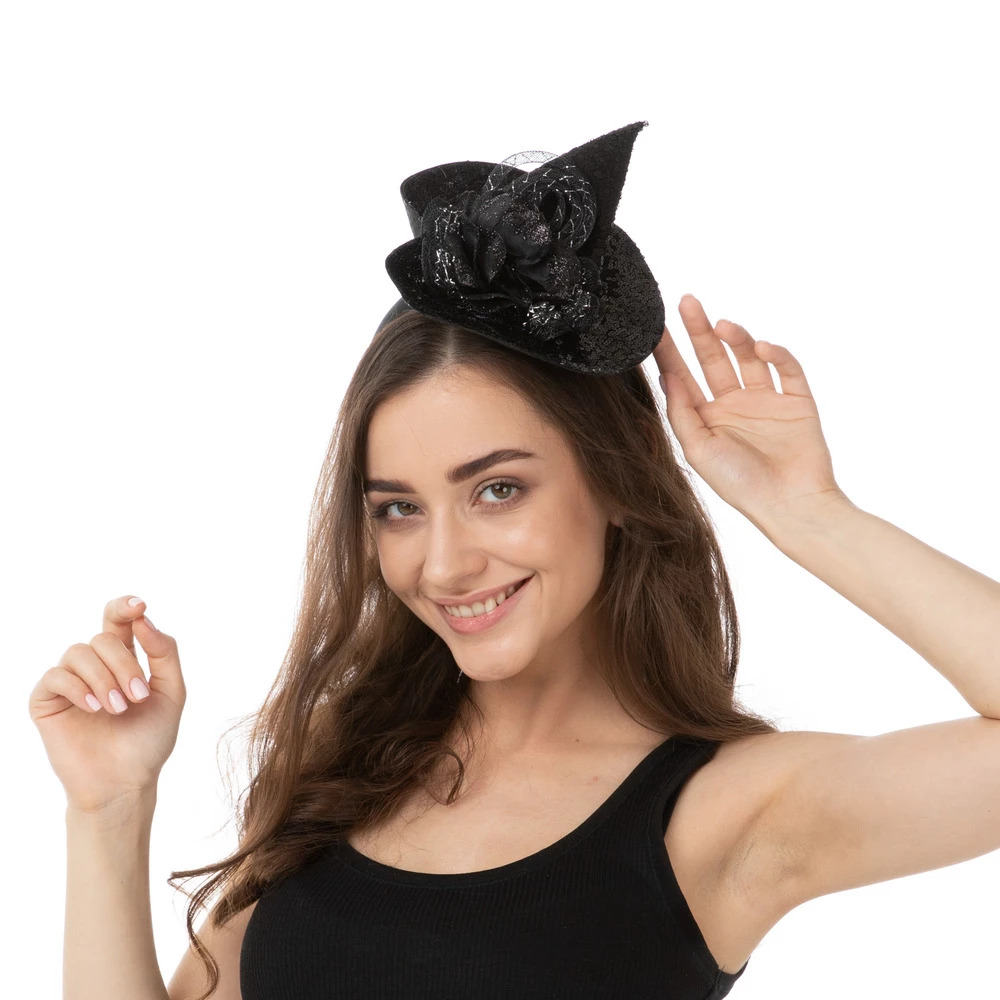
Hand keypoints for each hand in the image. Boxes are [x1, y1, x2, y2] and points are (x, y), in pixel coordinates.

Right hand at [28, 595, 186, 813]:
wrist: (125, 782)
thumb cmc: (149, 740)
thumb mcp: (172, 692)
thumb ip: (164, 653)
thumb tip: (144, 619)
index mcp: (124, 659)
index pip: (118, 620)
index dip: (125, 607)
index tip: (140, 607)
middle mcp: (94, 665)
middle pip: (104, 637)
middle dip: (125, 664)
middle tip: (138, 697)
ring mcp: (69, 681)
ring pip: (80, 651)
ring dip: (104, 678)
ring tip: (118, 709)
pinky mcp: (46, 700)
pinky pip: (56, 676)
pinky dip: (79, 687)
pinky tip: (94, 708)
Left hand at [653, 294, 848, 523]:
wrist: (791, 504)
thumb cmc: (740, 484)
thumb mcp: (698, 449)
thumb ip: (681, 412)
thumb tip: (665, 375)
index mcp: (707, 418)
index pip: (682, 376)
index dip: (668, 351)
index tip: (653, 327)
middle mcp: (734, 404)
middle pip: (713, 358)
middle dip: (698, 330)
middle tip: (686, 303)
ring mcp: (766, 400)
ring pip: (748, 357)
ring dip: (736, 337)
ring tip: (722, 325)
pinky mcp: (797, 400)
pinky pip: (787, 368)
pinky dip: (777, 353)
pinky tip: (762, 346)